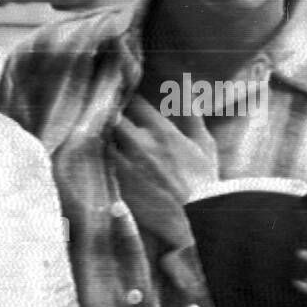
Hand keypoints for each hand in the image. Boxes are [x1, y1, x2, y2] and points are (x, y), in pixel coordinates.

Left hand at [109, 95, 218, 249]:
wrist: (197, 217)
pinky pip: (101, 164)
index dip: (127, 98)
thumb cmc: (205, 181)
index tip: (123, 99)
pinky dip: (101, 160)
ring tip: (104, 140)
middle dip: (109, 116)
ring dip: (103, 138)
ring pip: (103, 140)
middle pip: (112, 118)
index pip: (134, 102)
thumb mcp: (204, 144)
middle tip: (108, 119)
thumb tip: (187, 89)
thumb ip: (192, 115)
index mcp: (162, 131)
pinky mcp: (119, 184)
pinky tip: (103, 162)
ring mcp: (127, 164)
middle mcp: (141, 143)